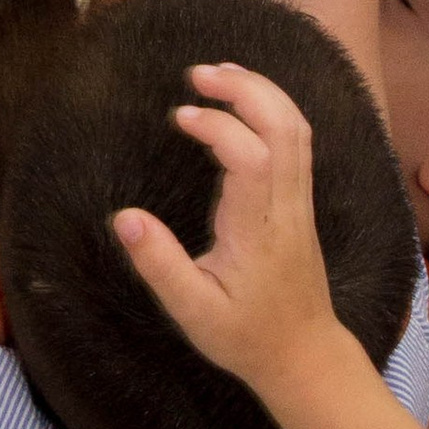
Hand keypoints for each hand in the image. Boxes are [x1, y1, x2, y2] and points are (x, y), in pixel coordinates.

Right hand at [115, 62, 349, 406]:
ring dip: (261, 93)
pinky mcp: (300, 203)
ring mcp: (299, 203)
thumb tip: (123, 217)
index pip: (251, 158)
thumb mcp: (192, 310)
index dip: (219, 126)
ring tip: (217, 76)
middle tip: (198, 74)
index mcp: (258, 230)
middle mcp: (286, 208)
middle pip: (285, 127)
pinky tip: (243, 104)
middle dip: (246, 89)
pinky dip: (273, 109)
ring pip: (297, 129)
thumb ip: (159, 263)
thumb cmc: (246, 336)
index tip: (180, 117)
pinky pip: (298, 142)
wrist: (304, 355)